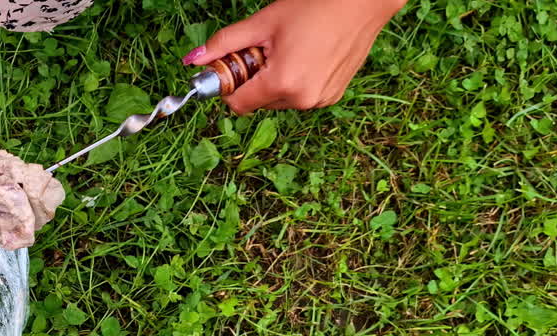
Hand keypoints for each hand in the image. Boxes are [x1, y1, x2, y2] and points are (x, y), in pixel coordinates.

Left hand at [183, 0, 406, 114]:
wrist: (363, 2)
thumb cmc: (315, 7)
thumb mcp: (263, 23)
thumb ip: (225, 43)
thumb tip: (193, 60)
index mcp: (282, 83)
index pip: (237, 104)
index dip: (229, 86)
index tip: (233, 66)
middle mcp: (302, 99)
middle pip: (257, 102)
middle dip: (253, 80)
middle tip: (265, 50)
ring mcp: (320, 100)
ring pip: (279, 100)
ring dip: (275, 81)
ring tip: (289, 50)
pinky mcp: (332, 96)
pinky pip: (301, 96)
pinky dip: (295, 82)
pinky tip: (306, 56)